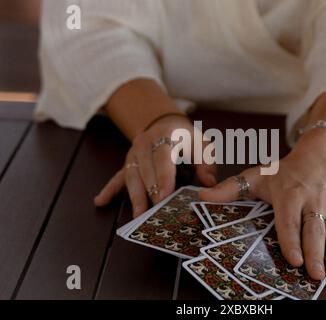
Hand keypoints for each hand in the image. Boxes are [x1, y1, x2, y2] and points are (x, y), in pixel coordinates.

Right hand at [94, 114, 216, 216]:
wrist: (166, 124)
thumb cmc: (187, 137)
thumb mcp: (202, 144)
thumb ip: (207, 163)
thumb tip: (209, 184)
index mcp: (166, 134)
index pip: (163, 157)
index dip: (163, 177)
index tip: (164, 196)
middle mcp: (145, 142)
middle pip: (145, 170)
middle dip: (150, 192)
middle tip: (155, 212)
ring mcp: (133, 153)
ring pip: (132, 176)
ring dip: (135, 196)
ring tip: (138, 216)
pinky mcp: (128, 163)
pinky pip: (118, 177)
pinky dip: (109, 189)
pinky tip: (100, 201)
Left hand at [200, 129, 325, 279]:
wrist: (321, 155)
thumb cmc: (285, 170)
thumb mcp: (258, 175)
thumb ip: (231, 188)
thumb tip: (203, 196)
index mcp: (290, 194)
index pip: (289, 220)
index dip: (290, 239)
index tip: (292, 259)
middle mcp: (312, 202)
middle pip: (314, 229)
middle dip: (315, 252)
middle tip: (315, 273)